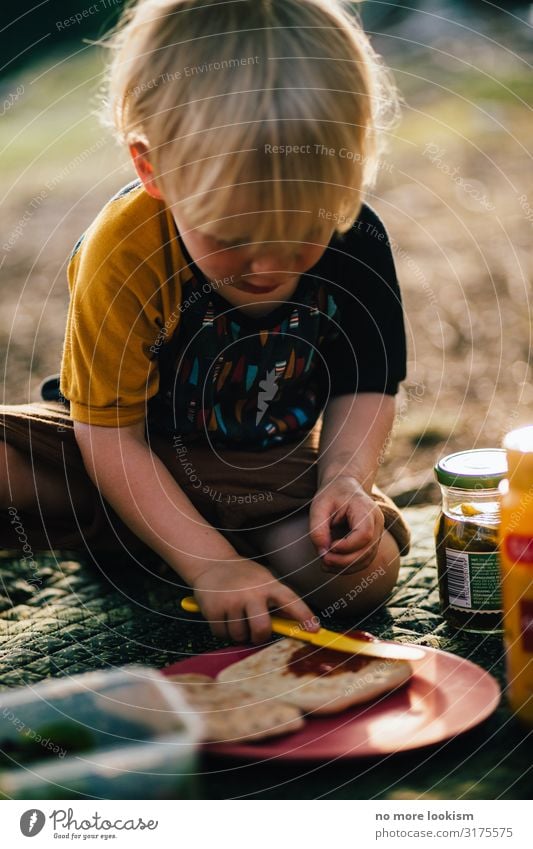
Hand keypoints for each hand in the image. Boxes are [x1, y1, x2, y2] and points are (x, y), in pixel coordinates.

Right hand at [193, 558, 318, 643]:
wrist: (211, 563)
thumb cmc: (243, 577)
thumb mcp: (264, 581)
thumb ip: (278, 601)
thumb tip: (296, 625)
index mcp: (268, 585)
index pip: (291, 601)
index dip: (304, 616)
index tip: (314, 630)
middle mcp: (251, 592)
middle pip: (261, 628)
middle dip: (259, 637)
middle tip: (256, 632)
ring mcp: (231, 600)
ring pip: (240, 635)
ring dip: (239, 633)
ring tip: (236, 617)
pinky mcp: (213, 609)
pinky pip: (223, 634)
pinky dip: (224, 631)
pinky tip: (223, 616)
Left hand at [309, 476, 383, 572]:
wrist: (345, 486)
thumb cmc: (332, 494)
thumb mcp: (319, 506)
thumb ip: (318, 529)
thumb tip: (322, 552)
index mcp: (366, 509)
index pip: (364, 534)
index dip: (346, 546)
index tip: (329, 546)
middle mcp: (377, 522)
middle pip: (367, 551)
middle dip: (343, 561)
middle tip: (323, 560)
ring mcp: (377, 533)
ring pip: (366, 559)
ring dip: (345, 567)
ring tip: (325, 564)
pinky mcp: (371, 542)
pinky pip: (363, 560)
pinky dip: (348, 566)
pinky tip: (332, 564)